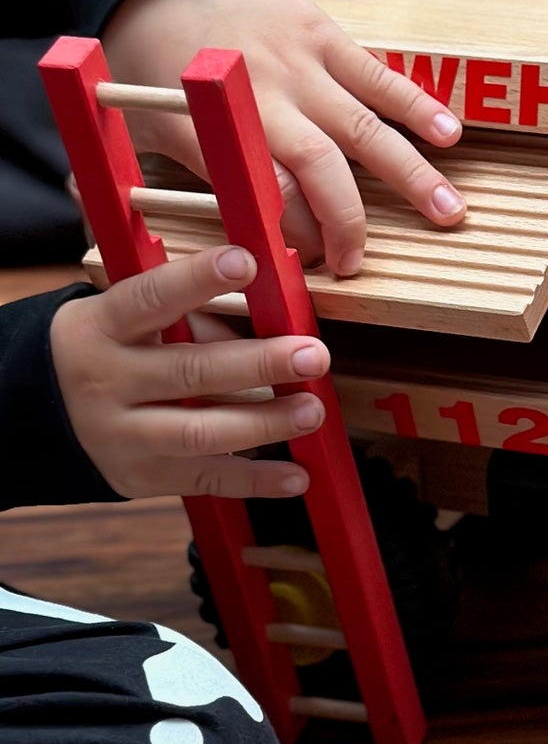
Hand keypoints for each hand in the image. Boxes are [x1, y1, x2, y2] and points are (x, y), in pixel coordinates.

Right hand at [50, 246, 329, 500]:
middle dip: (258, 363)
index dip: (197, 280)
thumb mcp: (127, 323)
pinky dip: (256, 480)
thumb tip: (270, 332)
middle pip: (189, 371)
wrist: (38, 414)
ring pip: (199, 432)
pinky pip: (205, 480)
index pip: (149, 297)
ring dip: (264, 423)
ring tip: (313, 411)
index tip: (246, 262)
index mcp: (103, 326)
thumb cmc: (110, 352)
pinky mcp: (142, 476)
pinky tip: (298, 476)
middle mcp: (107, 380)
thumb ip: (190, 322)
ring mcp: (122, 435)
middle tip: (313, 355)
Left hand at [102, 0, 465, 276]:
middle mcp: (264, 98)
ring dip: (412, 174)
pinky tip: (448, 135)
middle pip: (322, 170)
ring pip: (364, 128)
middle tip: (363, 262)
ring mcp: (300, 64)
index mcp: (218, 126)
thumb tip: (248, 237)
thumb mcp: (153, 125)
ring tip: (449, 212)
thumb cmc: (154, 61)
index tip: (314, 262)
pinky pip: (377, 76)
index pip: (273, 195)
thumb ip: (204, 175)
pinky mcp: (324, 35)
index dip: (299, 237)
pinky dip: (417, 105)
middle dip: (349, 223)